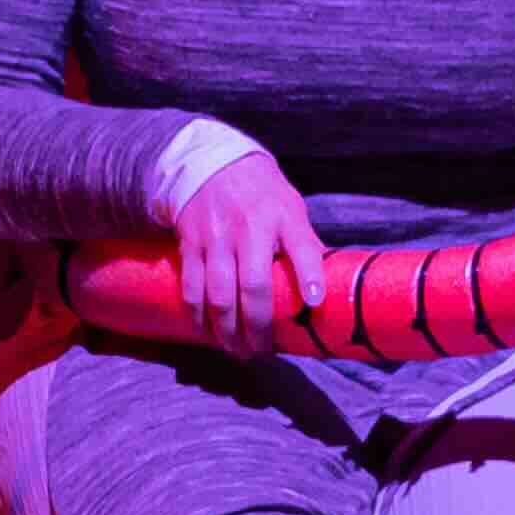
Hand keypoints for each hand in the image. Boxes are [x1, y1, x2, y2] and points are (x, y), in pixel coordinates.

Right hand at [172, 145, 332, 357]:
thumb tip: (324, 289)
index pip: (302, 247)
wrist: (211, 164)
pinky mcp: (191, 244)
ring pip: (219, 293)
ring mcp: (216, 237)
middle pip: (253, 285)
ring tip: (237, 349)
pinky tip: (208, 331)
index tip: (316, 302)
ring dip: (227, 329)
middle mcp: (249, 227)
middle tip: (262, 350)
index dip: (309, 276)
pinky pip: (191, 286)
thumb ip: (304, 245)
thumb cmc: (261, 194)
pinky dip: (198, 315)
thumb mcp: (290, 208)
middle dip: (258, 325)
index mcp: (282, 216)